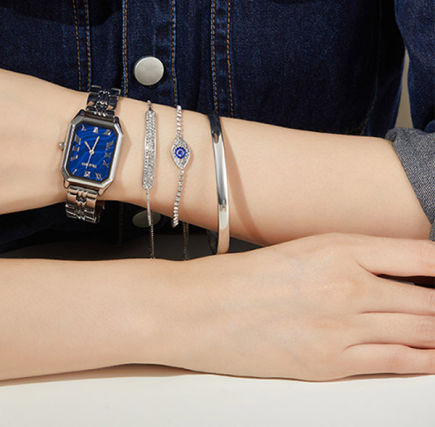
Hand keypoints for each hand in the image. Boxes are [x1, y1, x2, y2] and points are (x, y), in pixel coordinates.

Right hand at [158, 233, 434, 379]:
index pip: (418, 253)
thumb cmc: (239, 279)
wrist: (198, 310)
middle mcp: (346, 285)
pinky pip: (397, 362)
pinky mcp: (331, 362)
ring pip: (420, 331)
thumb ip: (346, 259)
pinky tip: (433, 357)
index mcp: (336, 247)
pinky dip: (425, 360)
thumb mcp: (298, 251)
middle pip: (427, 299)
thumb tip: (390, 274)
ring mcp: (342, 326)